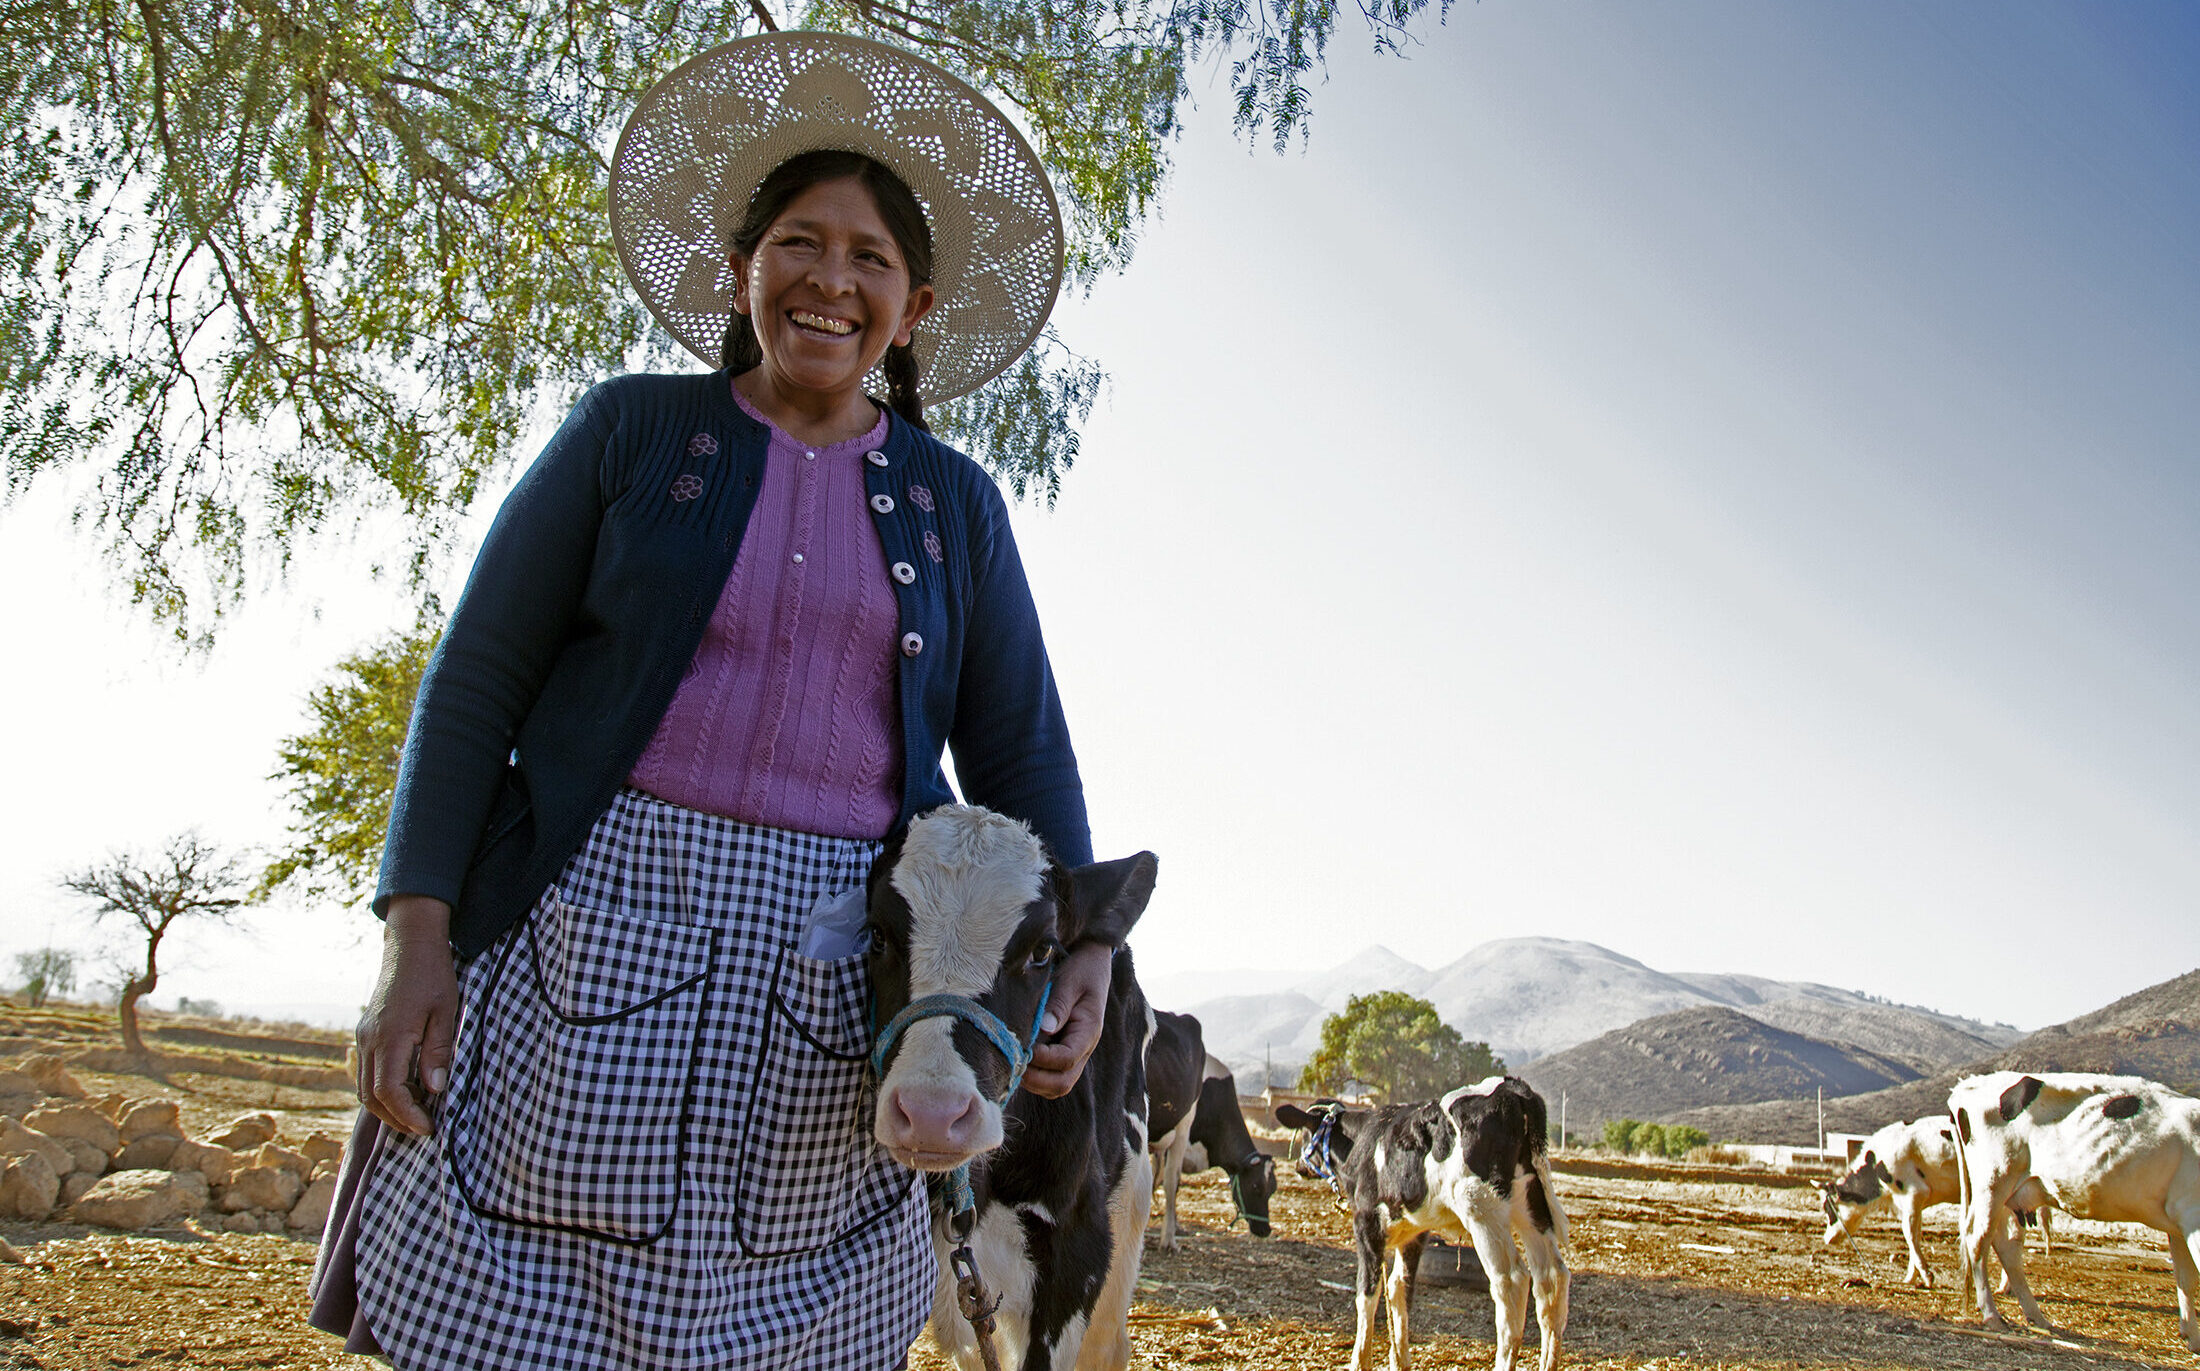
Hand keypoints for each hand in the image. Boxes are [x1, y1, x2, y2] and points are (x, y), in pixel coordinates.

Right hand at [356, 896, 460, 1136]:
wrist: (410, 943)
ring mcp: (364, 1036)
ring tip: (417, 1113)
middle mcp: (369, 1040)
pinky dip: (382, 1089)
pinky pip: (367, 1072)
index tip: (429, 1127)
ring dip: (387, 1107)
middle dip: (396, 1119)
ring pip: (365, 1087)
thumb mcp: (446, 1012)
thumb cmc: (433, 974)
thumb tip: (435, 1090)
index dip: (408, 1115)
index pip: (389, 1092)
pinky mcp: (366, 1032)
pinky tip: (407, 1090)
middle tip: (424, 1128)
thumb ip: (438, 1052)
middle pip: (371, 1097)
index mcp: (389, 1037)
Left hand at [1021, 940, 1114, 1097]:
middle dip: (1037, 1079)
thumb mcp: (1071, 981)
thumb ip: (1059, 1005)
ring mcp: (1075, 1051)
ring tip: (1014, 1065)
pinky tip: (1019, 1061)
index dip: (1044, 1060)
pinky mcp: (1064, 1049)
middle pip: (1064, 1081)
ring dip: (1035, 1082)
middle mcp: (1084, 1047)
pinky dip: (1036, 1076)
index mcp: (1089, 1031)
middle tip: (1014, 1066)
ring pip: (1057, 1083)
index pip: (1068, 1059)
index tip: (1025, 1049)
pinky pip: (1052, 1074)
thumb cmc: (1082, 969)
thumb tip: (1044, 1028)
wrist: (1092, 961)